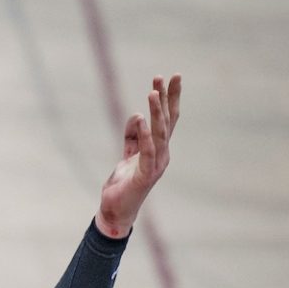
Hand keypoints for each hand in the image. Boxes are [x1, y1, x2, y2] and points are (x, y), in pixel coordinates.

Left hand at [97, 74, 181, 239]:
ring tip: (152, 92)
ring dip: (156, 112)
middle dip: (166, 98)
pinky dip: (144, 134)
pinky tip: (142, 118)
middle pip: (167, 122)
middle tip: (165, 76)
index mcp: (159, 149)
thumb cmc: (124, 184)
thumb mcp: (128, 155)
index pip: (168, 119)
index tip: (173, 77)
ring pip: (159, 133)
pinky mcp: (144, 175)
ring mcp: (156, 165)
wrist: (116, 212)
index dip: (171, 98)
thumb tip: (137, 116)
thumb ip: (132, 137)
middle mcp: (162, 154)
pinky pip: (146, 151)